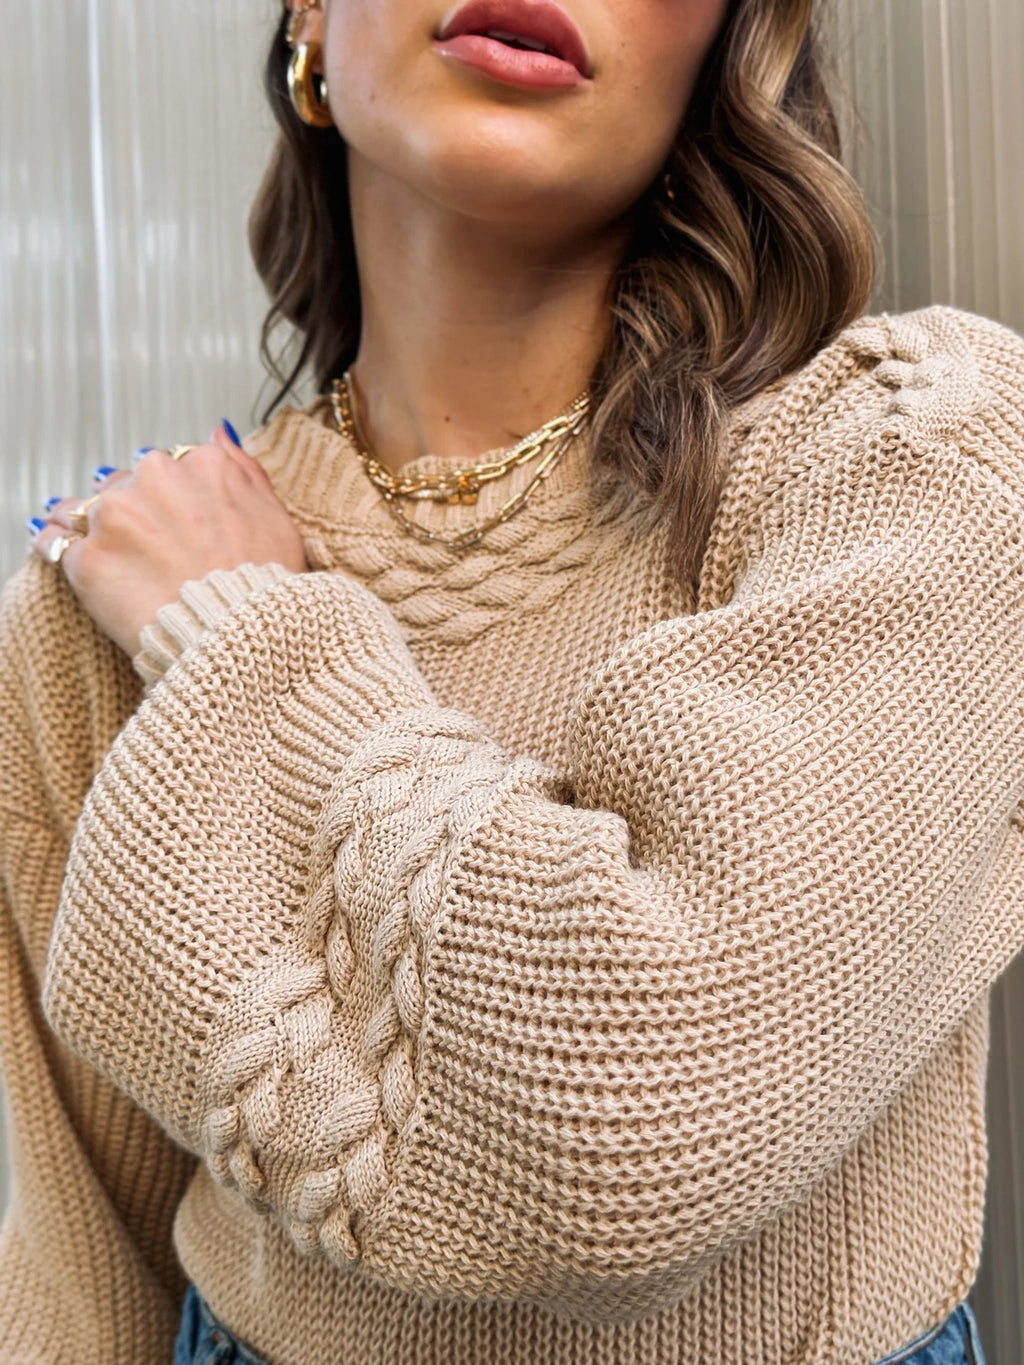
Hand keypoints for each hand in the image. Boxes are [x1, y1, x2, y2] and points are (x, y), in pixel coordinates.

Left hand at [29, 426, 307, 658]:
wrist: (241, 639)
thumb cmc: (265, 585)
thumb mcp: (277, 517)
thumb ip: (245, 468)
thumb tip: (220, 433)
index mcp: (203, 464)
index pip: (170, 469)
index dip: (173, 503)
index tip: (178, 531)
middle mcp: (156, 477)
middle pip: (126, 483)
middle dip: (133, 514)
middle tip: (152, 555)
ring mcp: (117, 516)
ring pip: (84, 507)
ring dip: (94, 529)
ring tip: (115, 563)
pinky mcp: (88, 556)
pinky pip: (54, 542)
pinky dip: (58, 548)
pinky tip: (76, 564)